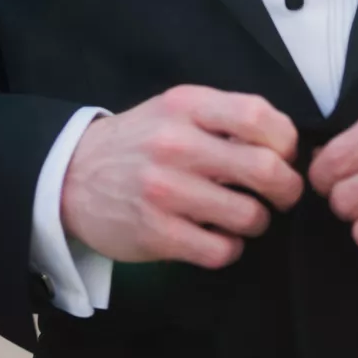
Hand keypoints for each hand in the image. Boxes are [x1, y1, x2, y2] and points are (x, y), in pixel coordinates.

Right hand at [60, 84, 302, 268]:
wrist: (70, 177)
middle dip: (287, 189)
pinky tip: (218, 239)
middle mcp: (176, 145)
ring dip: (258, 221)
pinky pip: (220, 250)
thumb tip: (285, 145)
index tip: (284, 155)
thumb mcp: (174, 111)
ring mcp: (165, 191)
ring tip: (244, 217)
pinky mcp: (156, 233)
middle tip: (282, 195)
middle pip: (264, 169)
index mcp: (186, 107)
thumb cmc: (137, 143)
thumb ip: (224, 118)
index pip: (259, 116)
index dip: (286, 141)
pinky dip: (230, 248)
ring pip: (249, 216)